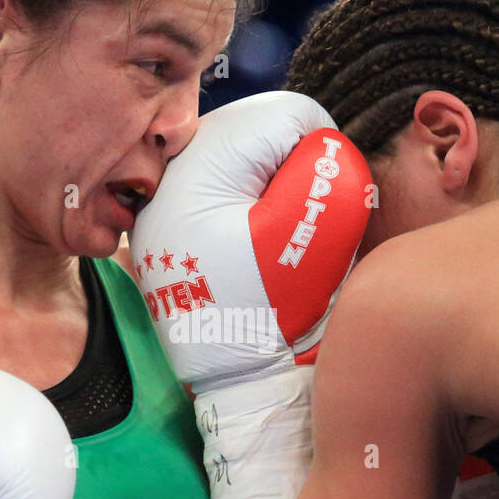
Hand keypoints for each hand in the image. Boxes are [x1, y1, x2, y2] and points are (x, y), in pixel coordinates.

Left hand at [131, 91, 371, 498]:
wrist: (234, 381)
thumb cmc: (275, 310)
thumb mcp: (316, 234)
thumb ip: (330, 172)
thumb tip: (324, 147)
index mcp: (199, 172)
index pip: (282, 116)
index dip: (324, 145)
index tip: (334, 187)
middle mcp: (170, 181)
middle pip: (254, 131)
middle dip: (293, 162)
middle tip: (310, 212)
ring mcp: (164, 207)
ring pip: (236, 159)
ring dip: (271, 181)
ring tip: (283, 230)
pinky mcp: (170, 231)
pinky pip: (217, 190)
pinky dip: (247, 203)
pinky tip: (257, 242)